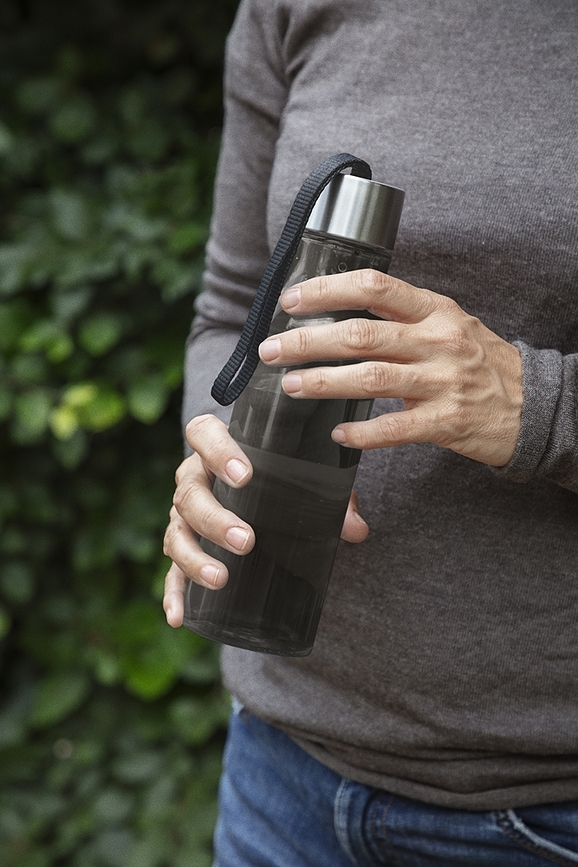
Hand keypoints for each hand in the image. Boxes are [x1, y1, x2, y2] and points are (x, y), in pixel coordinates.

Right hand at [162, 414, 367, 626]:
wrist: (256, 489)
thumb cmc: (280, 478)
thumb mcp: (305, 480)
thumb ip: (333, 499)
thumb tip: (356, 529)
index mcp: (216, 448)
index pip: (204, 433)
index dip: (219, 452)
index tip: (245, 475)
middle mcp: (193, 479)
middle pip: (190, 494)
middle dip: (215, 519)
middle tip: (246, 540)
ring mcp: (183, 515)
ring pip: (176, 533)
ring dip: (194, 557)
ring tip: (221, 578)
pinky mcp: (182, 548)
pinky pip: (171, 571)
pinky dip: (174, 594)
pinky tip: (178, 616)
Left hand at [259, 270, 522, 466]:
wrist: (534, 405)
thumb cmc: (482, 363)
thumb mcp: (449, 325)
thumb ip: (403, 318)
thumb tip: (340, 313)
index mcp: (435, 310)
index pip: (374, 286)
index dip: (327, 290)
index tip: (291, 300)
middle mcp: (438, 341)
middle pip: (361, 334)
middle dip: (308, 342)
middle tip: (272, 351)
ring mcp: (443, 382)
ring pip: (370, 378)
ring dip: (323, 382)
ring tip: (290, 386)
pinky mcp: (447, 422)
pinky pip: (395, 428)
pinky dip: (362, 433)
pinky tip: (337, 435)